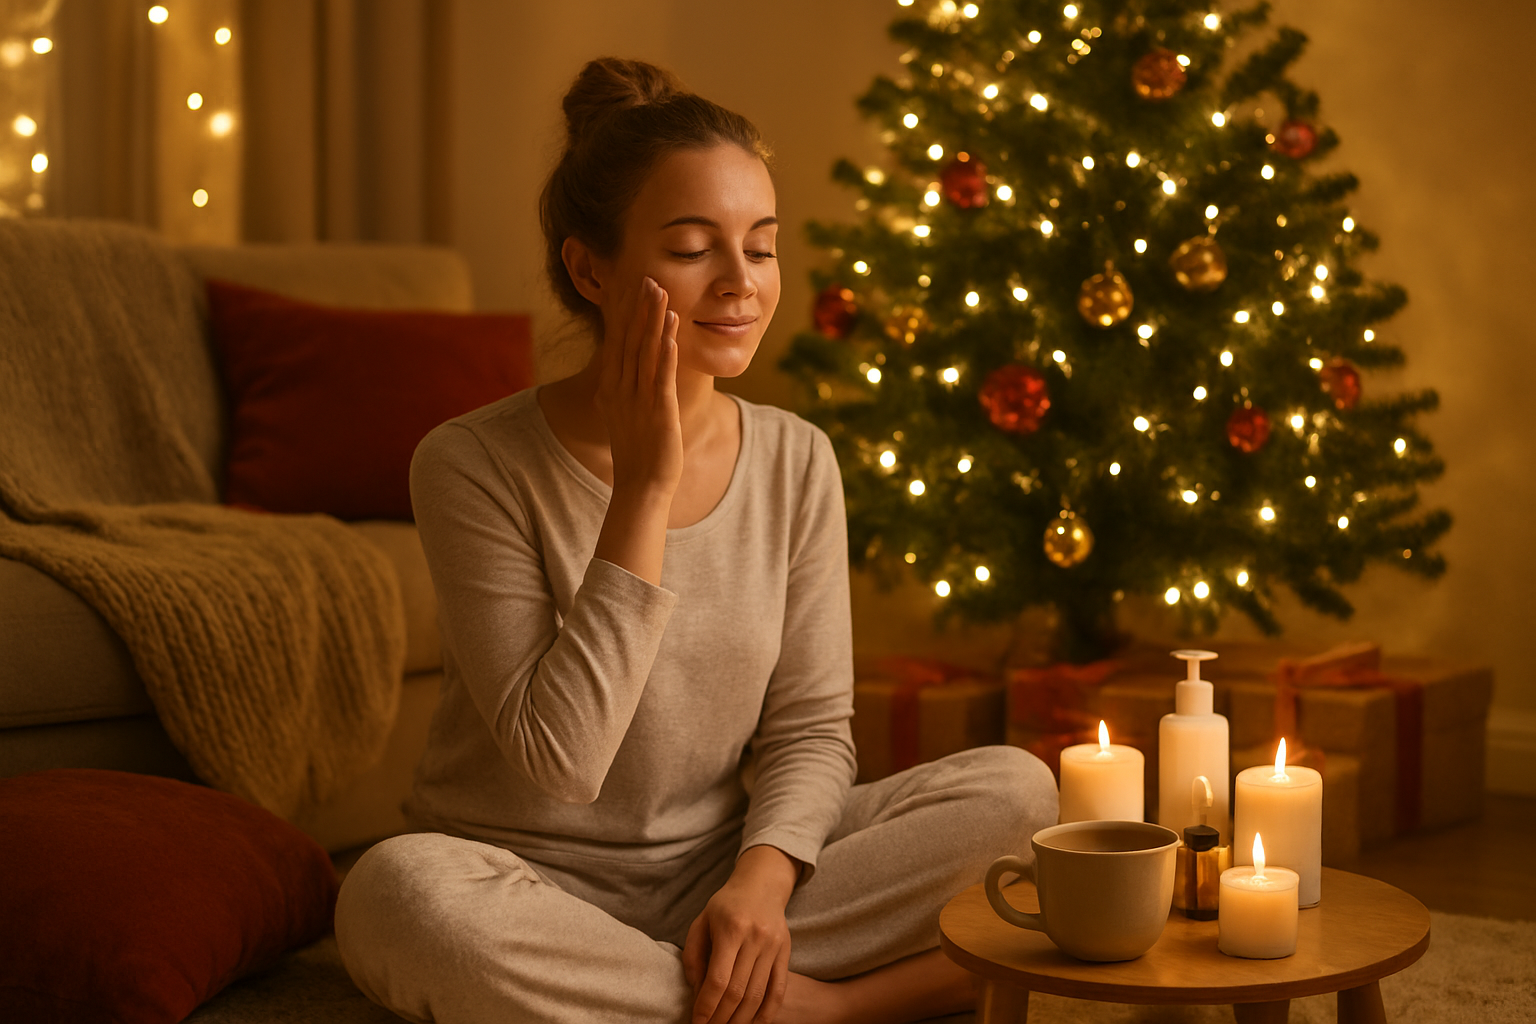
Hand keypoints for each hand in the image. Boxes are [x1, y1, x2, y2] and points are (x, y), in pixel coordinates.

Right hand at [597, 275, 682, 498]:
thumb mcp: (623, 414)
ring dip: (653, 322)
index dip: (625, 313)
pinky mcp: (658, 412)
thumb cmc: (636, 452)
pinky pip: (661, 378)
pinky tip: (671, 334)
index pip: (618, 342)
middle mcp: (621, 390)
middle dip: (639, 309)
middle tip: (647, 278)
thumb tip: (622, 370)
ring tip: (661, 295)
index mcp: (612, 388)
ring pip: (645, 353)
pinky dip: (665, 355)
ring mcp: (638, 400)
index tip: (632, 286)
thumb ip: (623, 388)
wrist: (640, 486)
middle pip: (630, 341)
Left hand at [681, 848, 797, 1023]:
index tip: (697, 1022)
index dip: (707, 1007)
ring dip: (741, 1020)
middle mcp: (755, 938)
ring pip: (758, 995)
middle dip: (721, 1018)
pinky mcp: (785, 952)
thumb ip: (693, 955)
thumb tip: (696, 991)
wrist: (761, 885)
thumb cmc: (725, 906)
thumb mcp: (701, 922)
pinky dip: (767, 1013)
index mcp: (730, 929)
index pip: (718, 979)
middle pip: (738, 991)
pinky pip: (778, 990)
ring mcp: (773, 946)